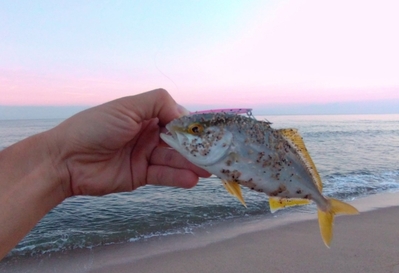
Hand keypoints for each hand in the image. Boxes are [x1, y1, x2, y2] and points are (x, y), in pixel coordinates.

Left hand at [47, 89, 210, 196]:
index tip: (211, 132)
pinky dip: (178, 177)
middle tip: (218, 155)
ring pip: (174, 159)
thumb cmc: (94, 127)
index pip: (177, 118)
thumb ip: (160, 103)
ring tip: (209, 170)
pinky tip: (191, 179)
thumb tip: (186, 115)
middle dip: (197, 148)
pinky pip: (164, 175)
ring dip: (192, 164)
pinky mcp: (141, 175)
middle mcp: (148, 134)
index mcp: (146, 114)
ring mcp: (145, 155)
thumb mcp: (128, 107)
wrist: (65, 160)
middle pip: (179, 141)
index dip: (193, 126)